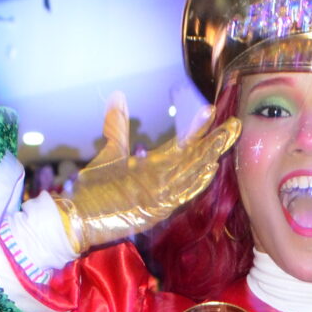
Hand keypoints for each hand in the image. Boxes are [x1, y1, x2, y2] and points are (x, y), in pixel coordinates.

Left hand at [52, 99, 237, 253]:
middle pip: (193, 159)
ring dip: (209, 158)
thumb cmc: (95, 188)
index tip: (211, 110)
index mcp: (155, 167)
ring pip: (191, 174)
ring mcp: (160, 195)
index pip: (183, 145)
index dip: (197, 129)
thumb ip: (117, 125)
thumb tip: (118, 95)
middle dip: (213, 142)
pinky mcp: (154, 209)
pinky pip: (180, 194)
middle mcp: (162, 180)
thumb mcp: (110, 152)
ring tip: (225, 141)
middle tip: (232, 124)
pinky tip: (208, 169)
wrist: (79, 216)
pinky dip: (195, 182)